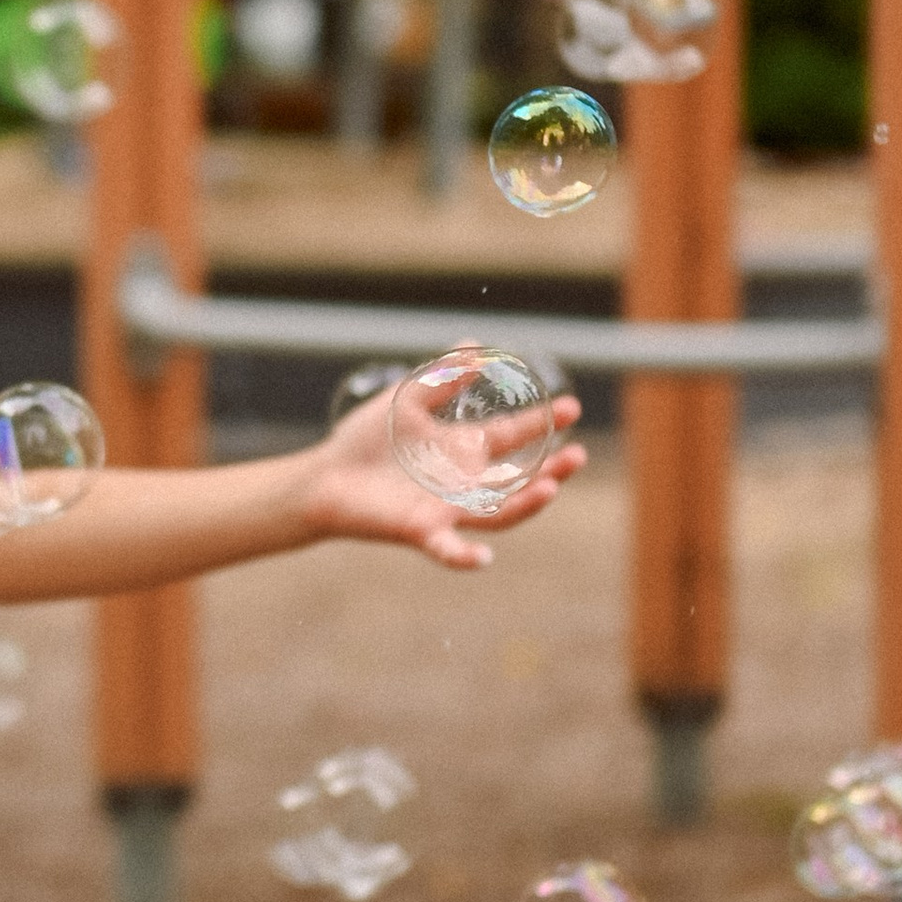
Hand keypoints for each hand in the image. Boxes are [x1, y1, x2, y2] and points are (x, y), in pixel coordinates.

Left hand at [300, 381, 586, 573]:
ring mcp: (446, 509)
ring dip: (525, 505)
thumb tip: (475, 344)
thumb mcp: (406, 401)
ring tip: (549, 489)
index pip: (514, 437)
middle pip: (519, 481)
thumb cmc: (364, 440)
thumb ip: (441, 378)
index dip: (544, 423)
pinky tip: (482, 557)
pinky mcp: (419, 530)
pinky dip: (464, 557)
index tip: (572, 408)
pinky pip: (447, 548)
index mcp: (464, 449)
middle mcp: (464, 482)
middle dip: (552, 471)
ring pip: (497, 514)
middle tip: (577, 456)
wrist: (325, 475)